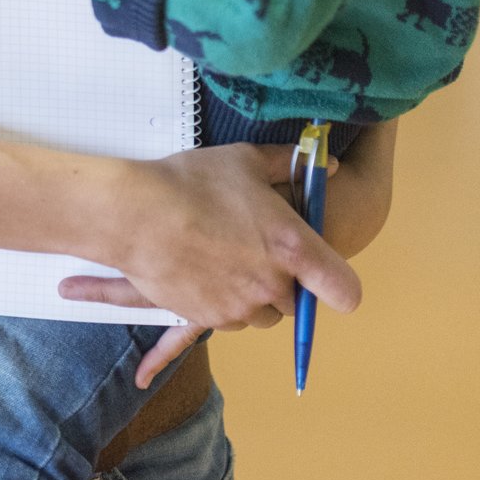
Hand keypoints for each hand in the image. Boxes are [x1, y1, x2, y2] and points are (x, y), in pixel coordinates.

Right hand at [59, 143, 359, 384]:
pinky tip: (205, 271)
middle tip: (258, 251)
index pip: (345, 291)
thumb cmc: (192, 182)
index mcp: (293, 248)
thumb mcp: (244, 160)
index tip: (324, 273)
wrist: (134, 214)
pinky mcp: (210, 319)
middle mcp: (273, 285)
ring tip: (228, 259)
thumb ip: (290, 163)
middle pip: (298, 302)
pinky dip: (226, 302)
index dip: (339, 285)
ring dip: (256, 295)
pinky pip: (232, 319)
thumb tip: (328, 165)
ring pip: (264, 314)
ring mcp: (241, 307)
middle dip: (285, 282)